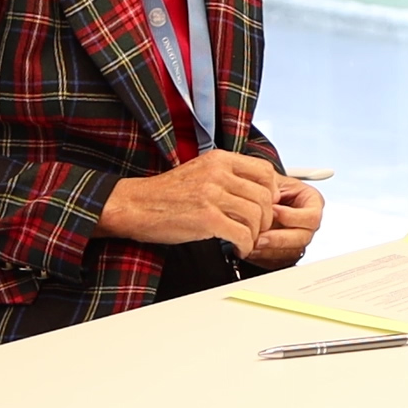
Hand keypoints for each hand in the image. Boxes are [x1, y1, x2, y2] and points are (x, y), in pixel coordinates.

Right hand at [94, 149, 279, 258]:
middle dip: (266, 217)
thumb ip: (228, 176)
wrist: (135, 205)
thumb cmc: (167, 193)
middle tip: (258, 229)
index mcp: (219, 159)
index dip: (272, 191)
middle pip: (264, 196)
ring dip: (256, 233)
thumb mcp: (200, 171)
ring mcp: (212, 195)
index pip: (264, 171)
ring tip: (246, 240)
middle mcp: (218, 173)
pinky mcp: (206, 219)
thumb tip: (259, 190)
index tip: (267, 205)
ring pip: (256, 215)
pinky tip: (237, 248)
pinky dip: (245, 245)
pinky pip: (241, 233)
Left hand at [246, 176, 323, 269]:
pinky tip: (250, 249)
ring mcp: (297, 241)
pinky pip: (278, 262)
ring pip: (291, 253)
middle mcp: (308, 225)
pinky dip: (263, 258)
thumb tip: (272, 197)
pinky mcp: (285, 253)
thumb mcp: (272, 179)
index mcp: (312, 203)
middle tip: (260, 237)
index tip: (273, 211)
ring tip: (251, 244)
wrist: (257, 197)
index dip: (292, 217)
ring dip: (269, 250)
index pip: (312, 217)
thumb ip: (274, 186)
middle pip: (303, 238)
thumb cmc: (268, 186)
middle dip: (279, 239)